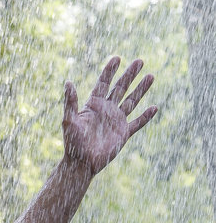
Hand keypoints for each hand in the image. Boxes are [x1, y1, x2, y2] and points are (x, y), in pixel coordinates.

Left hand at [63, 57, 157, 174]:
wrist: (81, 164)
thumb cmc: (72, 143)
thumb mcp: (69, 121)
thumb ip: (70, 102)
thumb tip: (68, 83)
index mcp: (93, 106)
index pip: (103, 84)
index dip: (110, 71)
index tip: (117, 58)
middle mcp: (106, 111)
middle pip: (120, 88)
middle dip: (130, 75)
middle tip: (140, 61)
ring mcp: (116, 121)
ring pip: (131, 101)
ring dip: (141, 89)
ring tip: (151, 76)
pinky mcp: (123, 134)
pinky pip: (137, 123)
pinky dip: (146, 116)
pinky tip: (154, 108)